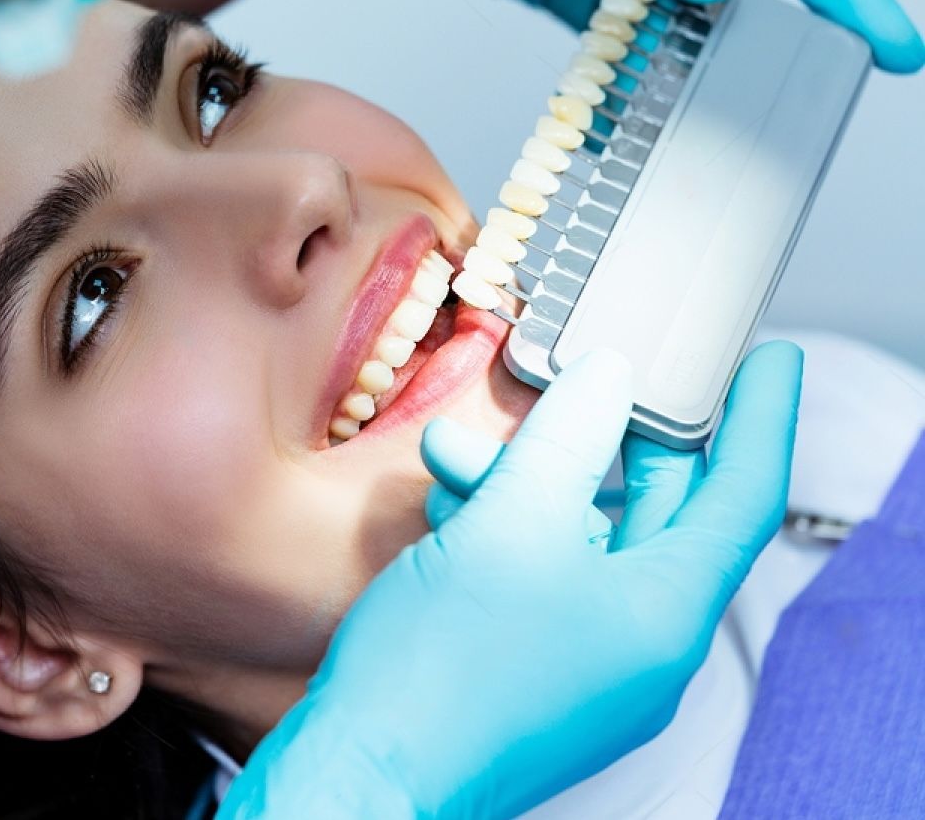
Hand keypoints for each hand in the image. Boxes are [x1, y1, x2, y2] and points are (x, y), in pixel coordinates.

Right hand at [220, 342, 802, 818]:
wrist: (364, 773)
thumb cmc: (440, 674)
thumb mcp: (508, 527)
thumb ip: (566, 441)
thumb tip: (606, 381)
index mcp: (665, 614)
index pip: (743, 496)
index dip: (761, 417)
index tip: (771, 363)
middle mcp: (641, 644)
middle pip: (660, 514)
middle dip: (617, 437)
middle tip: (606, 377)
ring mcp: (588, 663)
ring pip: (584, 541)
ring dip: (531, 482)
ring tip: (460, 452)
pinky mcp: (534, 671)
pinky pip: (542, 576)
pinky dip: (505, 529)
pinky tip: (449, 505)